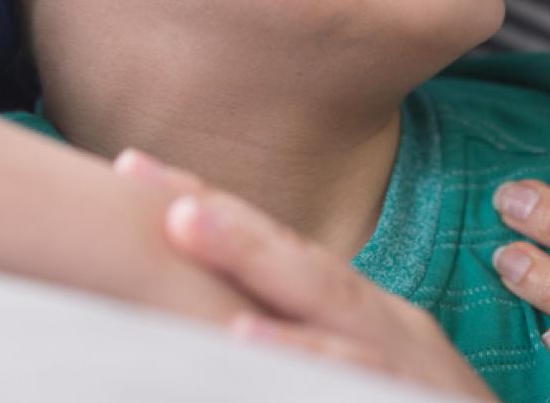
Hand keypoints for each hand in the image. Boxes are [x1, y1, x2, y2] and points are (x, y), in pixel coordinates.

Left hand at [112, 149, 495, 399]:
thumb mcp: (354, 368)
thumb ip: (298, 340)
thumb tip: (215, 324)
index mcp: (354, 312)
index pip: (275, 248)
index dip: (207, 203)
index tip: (133, 169)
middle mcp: (379, 322)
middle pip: (293, 257)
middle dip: (219, 212)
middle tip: (142, 173)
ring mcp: (400, 358)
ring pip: (324, 301)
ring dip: (254, 256)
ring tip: (185, 221)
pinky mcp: (416, 397)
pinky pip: (353, 374)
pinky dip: (307, 354)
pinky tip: (251, 338)